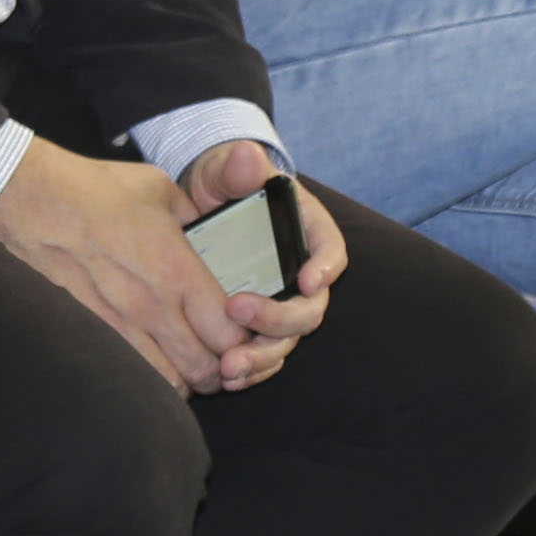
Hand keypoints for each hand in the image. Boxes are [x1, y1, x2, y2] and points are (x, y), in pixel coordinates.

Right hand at [0, 138, 246, 392]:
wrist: (30, 201)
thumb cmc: (94, 190)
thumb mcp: (160, 190)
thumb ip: (195, 216)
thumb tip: (214, 228)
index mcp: (177, 270)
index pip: (230, 334)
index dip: (244, 340)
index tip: (240, 331)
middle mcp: (152, 307)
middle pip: (206, 369)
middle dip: (221, 368)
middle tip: (220, 355)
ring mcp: (119, 326)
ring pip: (171, 384)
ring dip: (186, 379)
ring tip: (186, 362)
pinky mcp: (92, 335)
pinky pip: (133, 377)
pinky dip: (151, 379)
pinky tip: (152, 362)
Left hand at [178, 137, 341, 391]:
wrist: (204, 207)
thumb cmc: (225, 182)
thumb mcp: (227, 168)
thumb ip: (238, 165)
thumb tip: (249, 158)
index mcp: (308, 234)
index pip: (331, 252)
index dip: (325, 268)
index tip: (305, 279)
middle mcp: (302, 274)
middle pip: (308, 309)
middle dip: (277, 320)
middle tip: (237, 311)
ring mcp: (281, 304)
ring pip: (286, 341)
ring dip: (262, 358)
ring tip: (229, 365)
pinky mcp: (258, 326)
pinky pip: (265, 355)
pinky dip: (251, 370)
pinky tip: (227, 377)